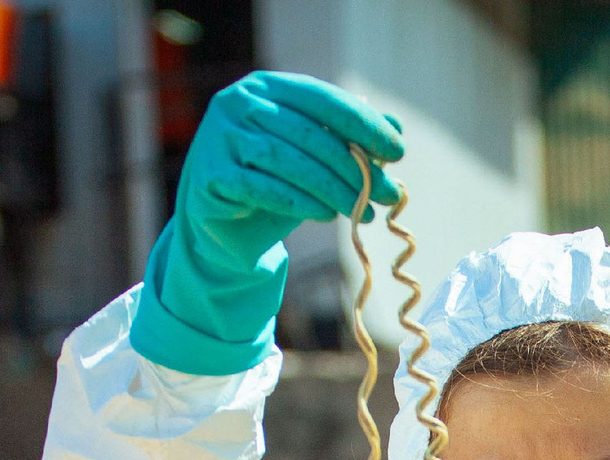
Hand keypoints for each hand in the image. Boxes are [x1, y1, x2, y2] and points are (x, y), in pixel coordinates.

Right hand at [133, 73, 405, 374]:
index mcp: (266, 86)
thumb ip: (349, 137)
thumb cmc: (275, 181)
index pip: (322, 99)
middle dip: (355, 167)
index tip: (398, 150)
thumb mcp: (314, 157)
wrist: (222, 222)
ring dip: (333, 189)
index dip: (363, 123)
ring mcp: (219, 137)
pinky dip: (299, 202)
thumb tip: (396, 126)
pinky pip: (263, 188)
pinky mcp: (211, 175)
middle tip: (388, 193)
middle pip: (309, 134)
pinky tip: (326, 215)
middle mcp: (238, 103)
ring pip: (288, 161)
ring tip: (362, 210)